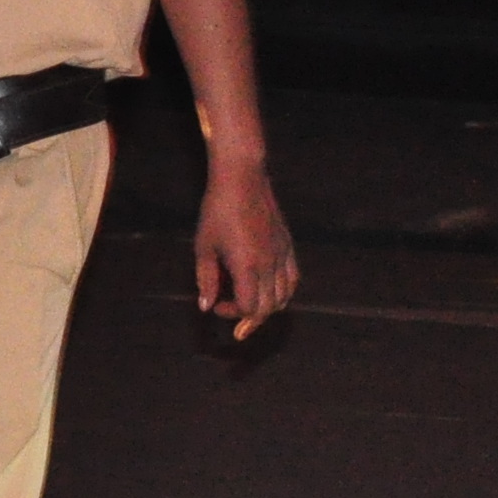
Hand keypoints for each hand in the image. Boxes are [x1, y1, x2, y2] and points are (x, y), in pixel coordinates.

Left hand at [196, 161, 297, 339]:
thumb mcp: (204, 247)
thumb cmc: (217, 212)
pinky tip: (269, 292)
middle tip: (233, 318)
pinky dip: (283, 292)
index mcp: (247, 266)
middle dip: (250, 318)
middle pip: (269, 307)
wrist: (242, 180)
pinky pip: (293, 278)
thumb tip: (206, 307)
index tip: (217, 306)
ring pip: (285, 296)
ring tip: (250, 308)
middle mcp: (270, 264)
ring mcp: (282, 254)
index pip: (249, 307)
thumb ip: (206, 280)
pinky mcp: (288, 245)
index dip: (232, 314)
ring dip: (268, 307)